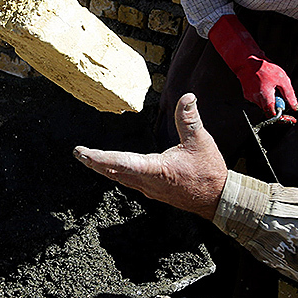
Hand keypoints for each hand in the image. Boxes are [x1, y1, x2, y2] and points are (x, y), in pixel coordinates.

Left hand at [73, 93, 227, 219]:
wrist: (218, 200)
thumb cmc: (209, 172)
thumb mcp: (201, 141)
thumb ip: (190, 119)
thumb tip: (187, 97)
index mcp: (157, 170)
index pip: (123, 162)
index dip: (101, 157)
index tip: (84, 153)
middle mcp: (148, 182)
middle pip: (114, 171)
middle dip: (94, 162)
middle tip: (78, 154)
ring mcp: (150, 188)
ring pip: (120, 177)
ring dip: (103, 168)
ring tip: (88, 159)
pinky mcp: (153, 191)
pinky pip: (128, 181)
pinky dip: (116, 172)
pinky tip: (112, 168)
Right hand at [208, 15, 297, 116]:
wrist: (247, 61)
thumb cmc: (264, 68)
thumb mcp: (283, 79)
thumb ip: (289, 95)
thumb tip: (294, 107)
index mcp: (265, 96)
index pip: (272, 114)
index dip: (280, 116)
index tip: (287, 116)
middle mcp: (256, 99)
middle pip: (268, 110)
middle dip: (275, 105)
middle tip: (279, 94)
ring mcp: (250, 97)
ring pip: (263, 104)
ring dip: (269, 99)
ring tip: (270, 86)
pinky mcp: (247, 94)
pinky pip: (257, 99)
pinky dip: (262, 95)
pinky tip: (263, 85)